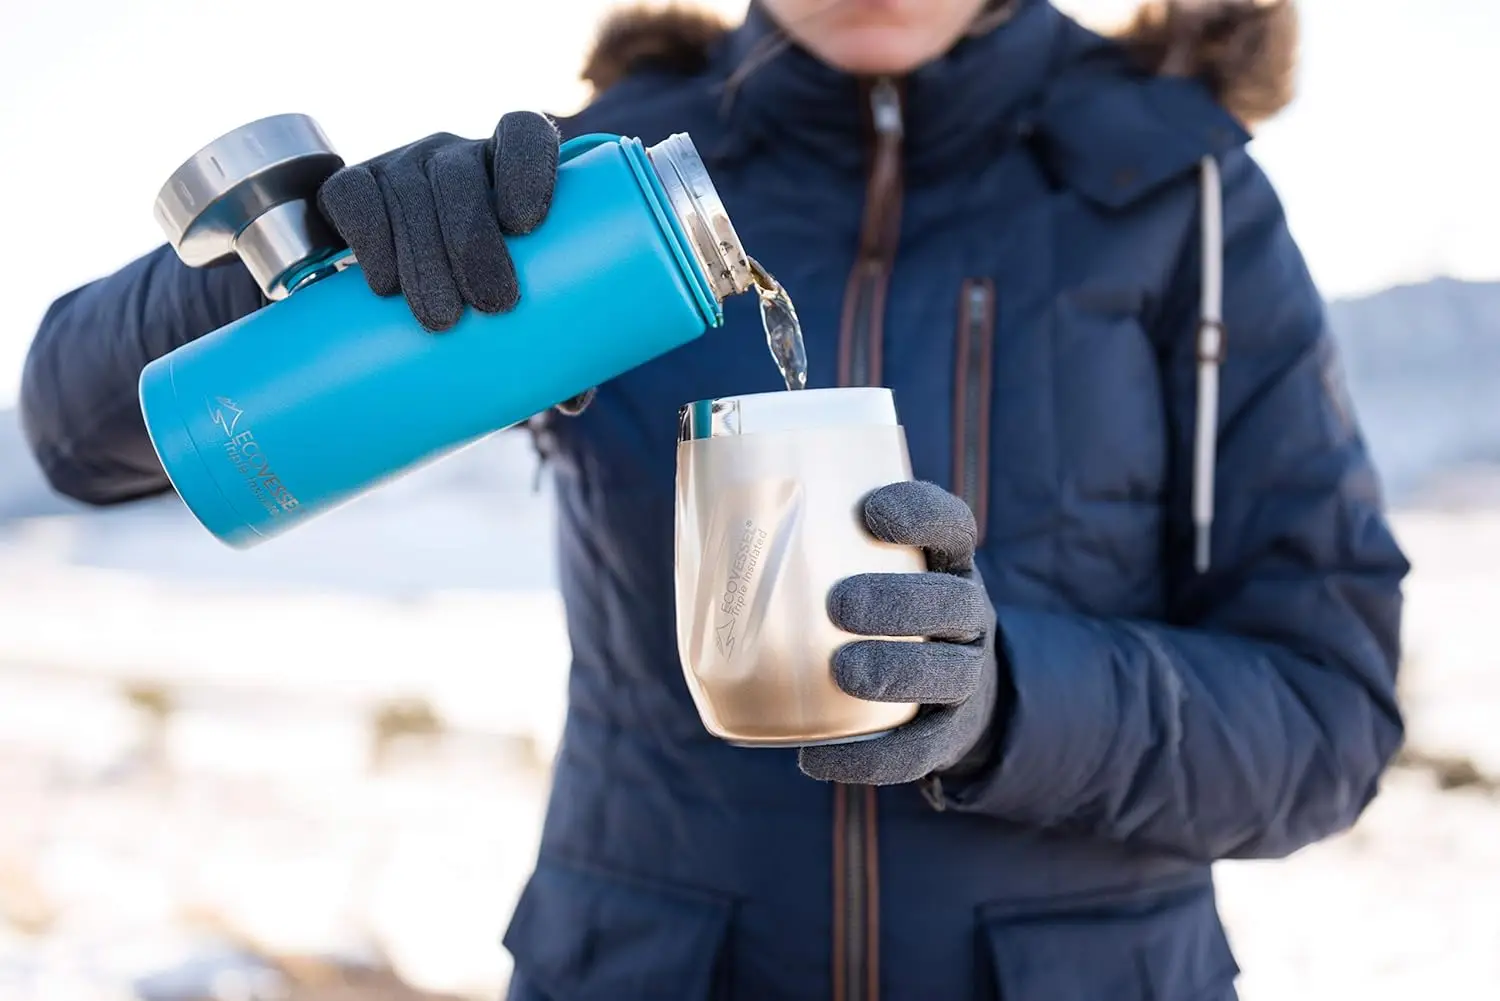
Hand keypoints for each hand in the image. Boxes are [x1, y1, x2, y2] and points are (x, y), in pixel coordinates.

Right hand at [316, 111, 558, 333]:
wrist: (408, 282)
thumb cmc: (489, 289)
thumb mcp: (526, 299)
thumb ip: (557, 333)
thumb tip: (574, 396)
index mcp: (507, 162)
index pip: (523, 133)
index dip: (528, 167)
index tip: (526, 225)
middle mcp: (454, 155)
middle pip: (461, 175)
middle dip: (474, 240)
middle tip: (493, 303)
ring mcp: (399, 166)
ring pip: (408, 192)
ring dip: (423, 257)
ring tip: (442, 320)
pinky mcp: (351, 186)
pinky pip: (351, 195)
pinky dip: (368, 238)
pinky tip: (384, 284)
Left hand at [798, 481, 1008, 788]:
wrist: (953, 691)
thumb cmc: (881, 609)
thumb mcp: (871, 567)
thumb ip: (817, 547)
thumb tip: (707, 526)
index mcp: (947, 564)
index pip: (951, 526)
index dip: (920, 515)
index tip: (870, 511)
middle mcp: (965, 617)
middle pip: (953, 603)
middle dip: (900, 602)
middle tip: (839, 605)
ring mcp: (964, 677)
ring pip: (948, 673)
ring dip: (897, 671)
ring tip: (841, 671)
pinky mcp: (948, 736)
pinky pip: (918, 750)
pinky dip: (870, 757)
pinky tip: (816, 758)